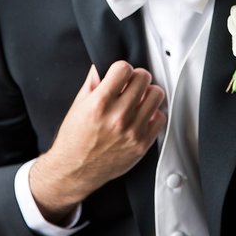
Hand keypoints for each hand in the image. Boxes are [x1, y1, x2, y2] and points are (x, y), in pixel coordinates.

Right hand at [29, 61, 165, 223]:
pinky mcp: (142, 144)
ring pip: (156, 95)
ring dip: (148, 93)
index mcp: (99, 103)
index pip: (124, 68)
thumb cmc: (74, 139)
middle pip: (143, 78)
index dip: (122, 68)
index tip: (120, 73)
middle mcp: (117, 116)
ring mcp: (132, 131)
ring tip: (139, 97)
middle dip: (136, 77)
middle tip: (131, 83)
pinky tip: (142, 115)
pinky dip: (153, 114)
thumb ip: (92, 83)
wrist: (76, 169)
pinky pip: (160, 118)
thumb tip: (100, 66)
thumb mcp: (78, 105)